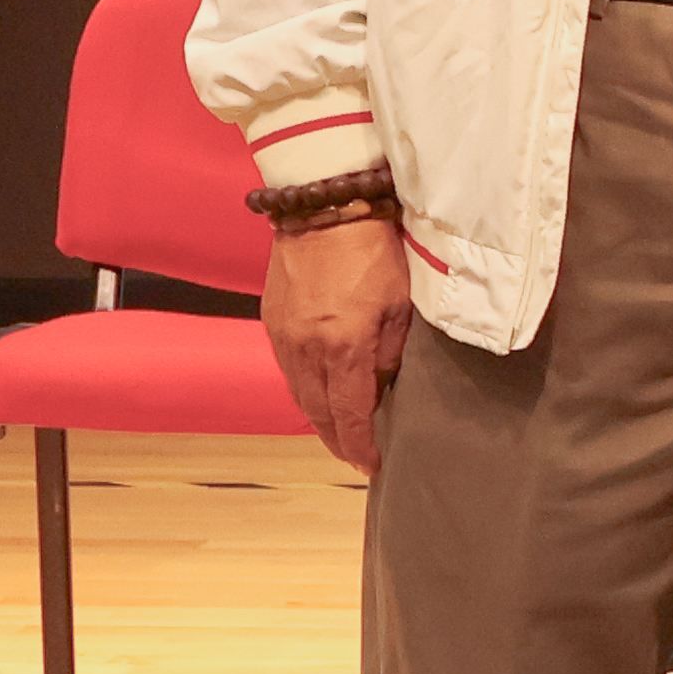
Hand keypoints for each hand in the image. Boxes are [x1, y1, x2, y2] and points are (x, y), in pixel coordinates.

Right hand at [263, 211, 414, 477]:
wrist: (324, 208)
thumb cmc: (373, 252)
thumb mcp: (400, 305)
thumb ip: (392, 354)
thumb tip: (384, 387)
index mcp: (342, 347)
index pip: (350, 414)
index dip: (360, 446)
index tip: (371, 466)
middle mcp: (306, 349)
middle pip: (318, 412)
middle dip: (338, 440)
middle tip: (356, 456)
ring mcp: (283, 336)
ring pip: (299, 394)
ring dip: (319, 417)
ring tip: (340, 432)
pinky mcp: (272, 321)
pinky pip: (288, 369)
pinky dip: (305, 389)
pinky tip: (320, 393)